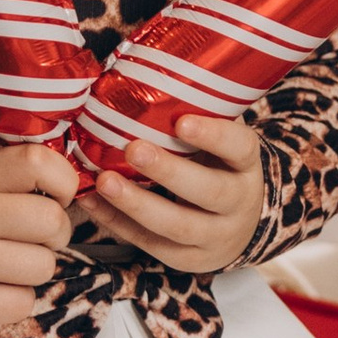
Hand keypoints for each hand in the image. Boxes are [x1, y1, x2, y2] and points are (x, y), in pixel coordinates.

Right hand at [0, 140, 82, 330]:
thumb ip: (20, 181)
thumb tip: (87, 190)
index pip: (36, 162)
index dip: (64, 180)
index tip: (59, 195)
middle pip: (52, 221)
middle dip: (56, 234)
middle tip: (35, 238)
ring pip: (44, 266)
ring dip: (36, 268)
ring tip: (8, 265)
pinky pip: (24, 301)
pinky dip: (18, 298)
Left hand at [76, 114, 262, 274]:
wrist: (239, 223)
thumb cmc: (214, 166)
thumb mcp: (217, 143)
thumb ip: (193, 117)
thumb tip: (137, 78)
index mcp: (245, 165)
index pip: (239, 148)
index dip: (214, 136)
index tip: (182, 121)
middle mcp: (238, 203)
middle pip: (209, 192)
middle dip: (169, 171)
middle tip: (133, 149)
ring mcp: (215, 236)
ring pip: (177, 225)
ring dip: (136, 203)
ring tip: (104, 181)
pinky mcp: (188, 259)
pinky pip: (150, 244)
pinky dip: (117, 223)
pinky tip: (92, 202)